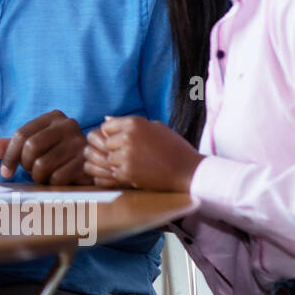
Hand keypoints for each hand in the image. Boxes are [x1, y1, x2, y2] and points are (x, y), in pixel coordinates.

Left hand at [0, 110, 91, 184]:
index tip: (5, 172)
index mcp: (53, 117)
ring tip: (45, 176)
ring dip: (39, 177)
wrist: (91, 166)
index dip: (9, 156)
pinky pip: (57, 178)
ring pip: (43, 165)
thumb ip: (10, 146)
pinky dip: (52, 184)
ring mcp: (80, 143)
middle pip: (31, 148)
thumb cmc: (56, 154)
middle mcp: (69, 125)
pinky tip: (58, 181)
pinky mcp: (87, 162)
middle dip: (26, 166)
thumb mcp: (33, 146)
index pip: (21, 135)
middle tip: (31, 172)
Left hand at [82, 115, 201, 191]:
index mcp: (134, 123)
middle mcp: (128, 136)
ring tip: (138, 164)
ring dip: (120, 163)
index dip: (114, 136)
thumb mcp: (156, 127)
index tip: (125, 143)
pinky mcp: (128, 171)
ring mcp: (126, 154)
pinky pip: (115, 173)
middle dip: (116, 150)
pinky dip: (124, 175)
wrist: (188, 171)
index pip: (107, 127)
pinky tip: (140, 172)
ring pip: (110, 159)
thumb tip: (105, 119)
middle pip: (106, 144)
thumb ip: (130, 123)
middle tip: (134, 156)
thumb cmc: (174, 148)